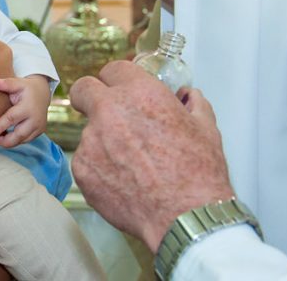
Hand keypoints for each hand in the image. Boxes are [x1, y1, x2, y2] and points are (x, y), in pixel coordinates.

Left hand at [0, 75, 51, 147]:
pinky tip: (6, 139)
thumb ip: (8, 83)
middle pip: (19, 134)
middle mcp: (35, 119)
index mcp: (28, 107)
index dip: (0, 127)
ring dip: (10, 142)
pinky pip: (27, 139)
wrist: (42, 93)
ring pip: (23, 139)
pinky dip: (16, 141)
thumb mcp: (18, 83)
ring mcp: (39, 126)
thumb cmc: (26, 88)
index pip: (12, 119)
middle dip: (6, 141)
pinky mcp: (40, 131)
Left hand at [69, 60, 233, 251]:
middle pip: (83, 89)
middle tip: (104, 112)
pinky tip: (123, 180)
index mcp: (139, 94)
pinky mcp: (82, 168)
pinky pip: (85, 160)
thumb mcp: (205, 128)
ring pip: (87, 130)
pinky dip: (99, 167)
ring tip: (130, 164)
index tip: (118, 89)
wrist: (185, 216)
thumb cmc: (197, 175)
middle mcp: (109, 111)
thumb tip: (188, 97)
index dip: (117, 80)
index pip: (113, 69)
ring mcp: (91, 140)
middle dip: (90, 96)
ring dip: (102, 140)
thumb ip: (192, 104)